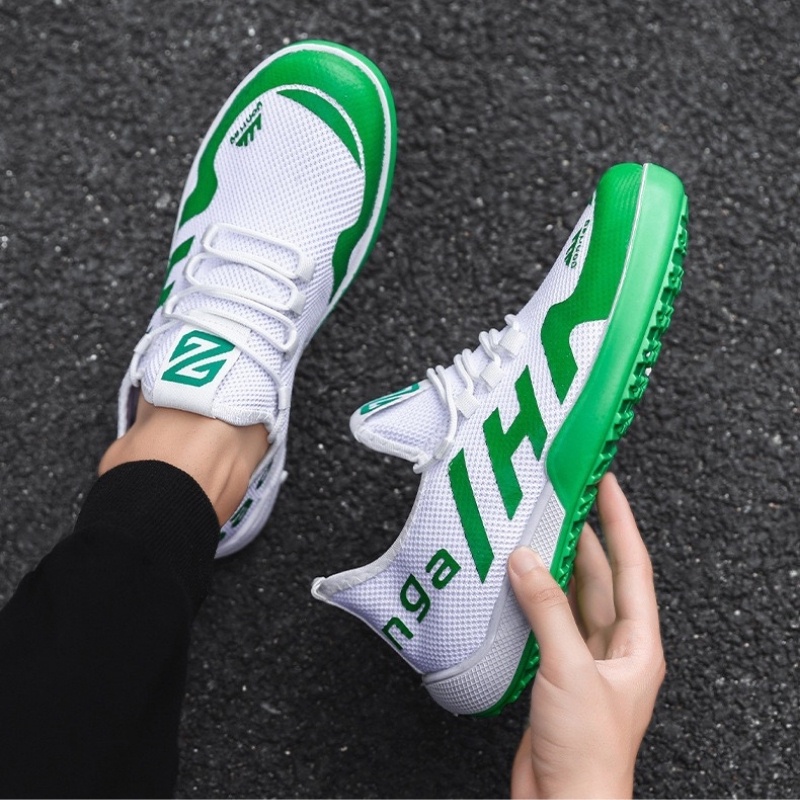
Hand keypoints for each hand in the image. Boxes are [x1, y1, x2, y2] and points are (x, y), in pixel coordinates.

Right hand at [508, 473, 665, 798]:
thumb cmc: (588, 752)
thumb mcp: (571, 669)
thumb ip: (547, 610)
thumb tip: (527, 561)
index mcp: (637, 644)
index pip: (632, 566)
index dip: (620, 521)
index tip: (607, 484)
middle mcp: (613, 647)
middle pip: (599, 578)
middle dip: (583, 538)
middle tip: (562, 500)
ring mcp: (583, 659)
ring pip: (569, 598)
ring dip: (553, 567)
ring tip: (534, 531)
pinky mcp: (554, 672)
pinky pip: (545, 621)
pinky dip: (530, 598)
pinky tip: (514, 581)